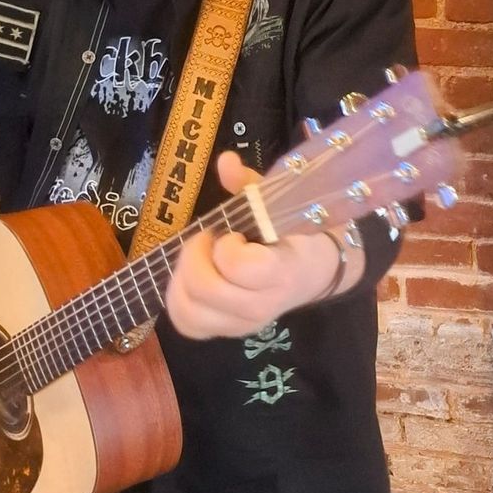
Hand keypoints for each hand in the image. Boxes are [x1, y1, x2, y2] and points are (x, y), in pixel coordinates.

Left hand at [166, 152, 343, 339]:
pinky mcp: (227, 331)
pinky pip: (186, 324)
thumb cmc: (293, 234)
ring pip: (189, 311)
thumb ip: (249, 184)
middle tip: (205, 240)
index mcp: (281, 271)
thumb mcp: (279, 205)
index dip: (226, 246)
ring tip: (198, 260)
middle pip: (205, 289)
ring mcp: (243, 324)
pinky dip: (178, 300)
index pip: (241, 268)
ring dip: (182, 279)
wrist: (314, 273)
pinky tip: (191, 279)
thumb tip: (225, 161)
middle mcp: (262, 305)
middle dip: (194, 256)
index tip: (232, 233)